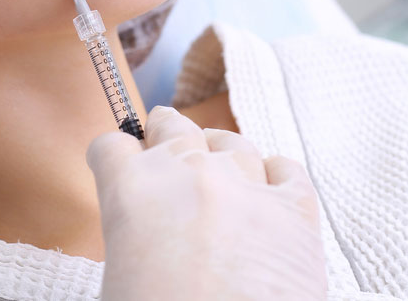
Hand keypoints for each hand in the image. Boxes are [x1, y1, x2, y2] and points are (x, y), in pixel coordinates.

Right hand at [87, 105, 327, 300]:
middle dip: (165, 133)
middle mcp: (188, 174)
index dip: (114, 156)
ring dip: (219, 151)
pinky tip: (268, 186)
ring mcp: (245, 185)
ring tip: (218, 166)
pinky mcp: (295, 210)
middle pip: (172, 126)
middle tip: (164, 137)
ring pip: (231, 142)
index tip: (120, 161)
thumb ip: (129, 239)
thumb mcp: (116, 280)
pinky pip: (286, 169)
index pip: (112, 147)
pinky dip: (274, 173)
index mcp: (130, 191)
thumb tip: (144, 244)